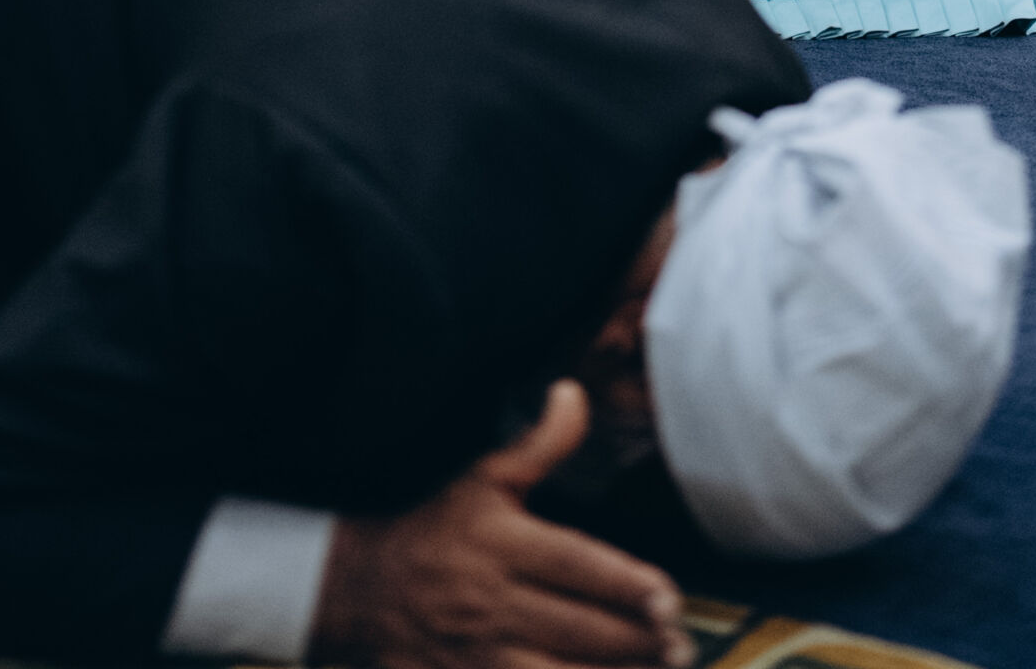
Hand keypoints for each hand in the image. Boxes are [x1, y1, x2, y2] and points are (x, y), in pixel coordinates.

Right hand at [314, 381, 692, 668]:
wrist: (354, 585)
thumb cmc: (429, 524)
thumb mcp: (480, 476)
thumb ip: (538, 445)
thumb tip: (574, 393)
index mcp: (499, 544)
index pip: (574, 565)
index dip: (624, 584)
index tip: (669, 597)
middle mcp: (490, 602)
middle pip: (577, 628)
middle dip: (635, 642)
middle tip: (681, 645)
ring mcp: (475, 656)